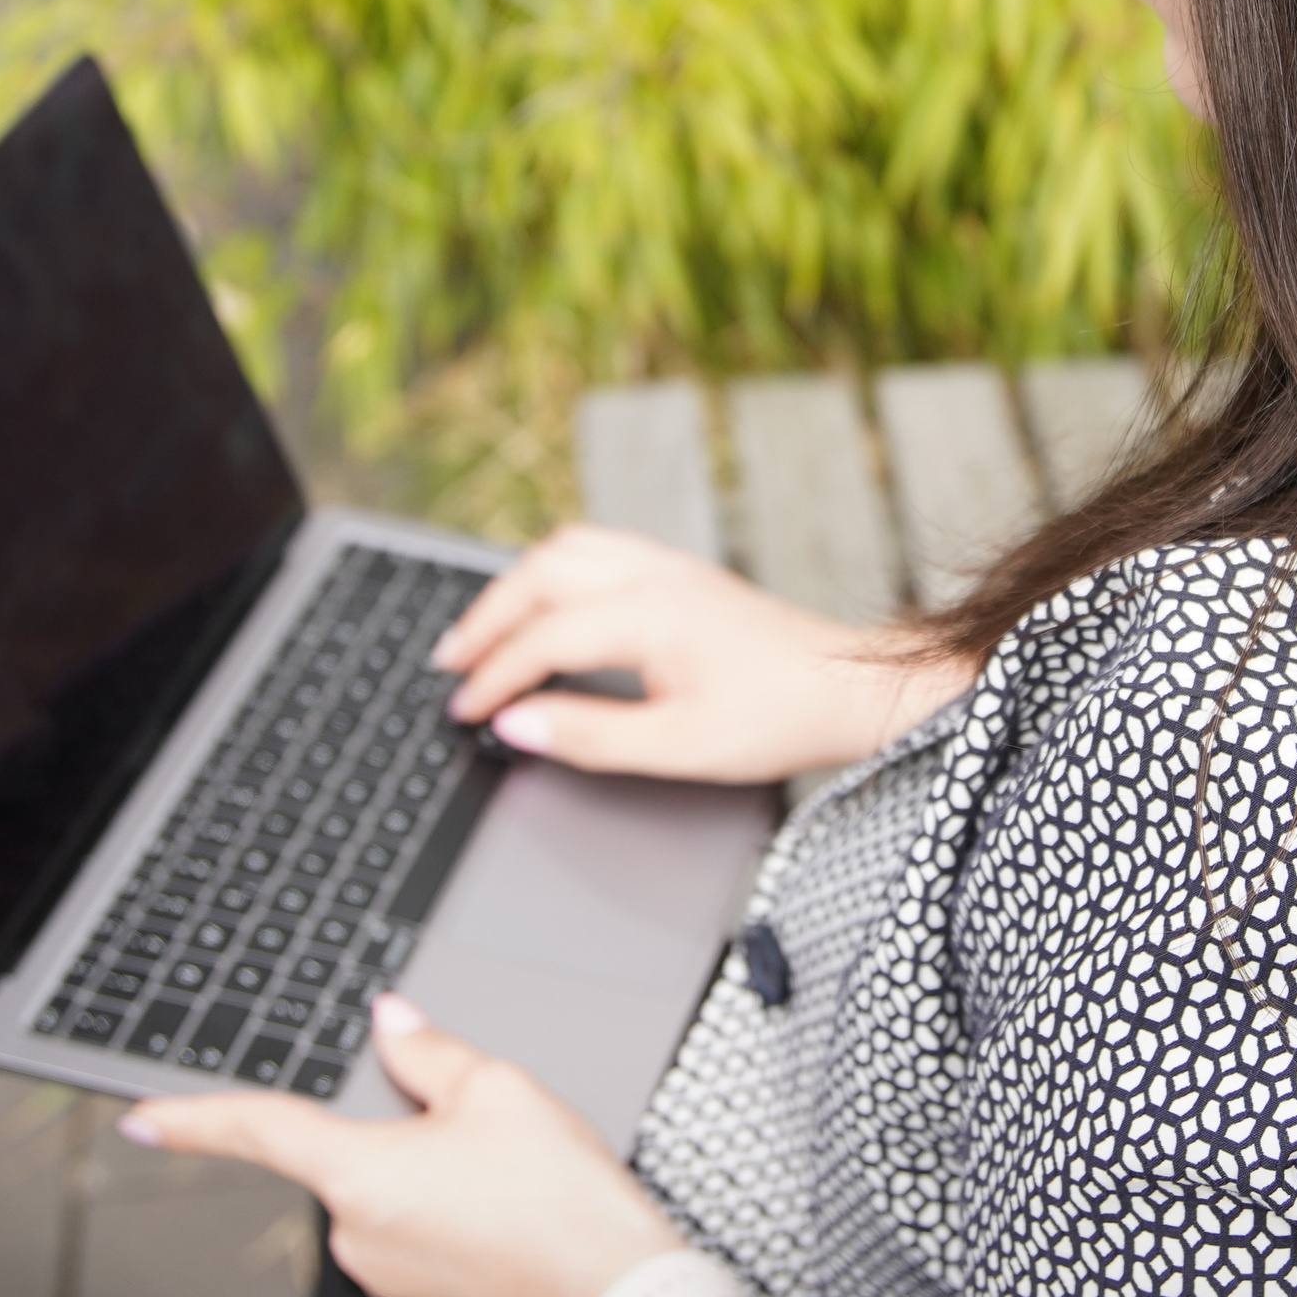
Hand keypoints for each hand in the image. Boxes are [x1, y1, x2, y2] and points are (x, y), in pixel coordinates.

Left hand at [119, 993, 683, 1296]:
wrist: (614, 1289)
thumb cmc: (559, 1193)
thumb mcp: (496, 1088)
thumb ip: (427, 1050)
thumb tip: (389, 1024)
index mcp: (360, 1174)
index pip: (260, 1132)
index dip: (194, 1121)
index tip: (142, 1119)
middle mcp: (358, 1235)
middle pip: (352, 1154)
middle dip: (402, 1129)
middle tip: (481, 1128)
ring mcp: (388, 1276)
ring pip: (389, 1194)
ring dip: (431, 1172)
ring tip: (510, 1172)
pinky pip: (416, 1235)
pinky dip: (450, 1212)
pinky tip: (506, 1208)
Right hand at [433, 525, 973, 785]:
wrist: (846, 688)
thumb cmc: (777, 717)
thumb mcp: (677, 747)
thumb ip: (589, 735)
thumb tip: (517, 723)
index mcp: (649, 614)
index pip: (544, 637)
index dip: (494, 677)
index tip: (464, 712)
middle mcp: (655, 574)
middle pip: (541, 573)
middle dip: (486, 618)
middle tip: (450, 663)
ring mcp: (670, 566)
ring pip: (568, 548)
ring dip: (516, 585)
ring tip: (484, 630)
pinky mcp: (683, 573)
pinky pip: (598, 550)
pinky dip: (553, 572)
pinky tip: (545, 604)